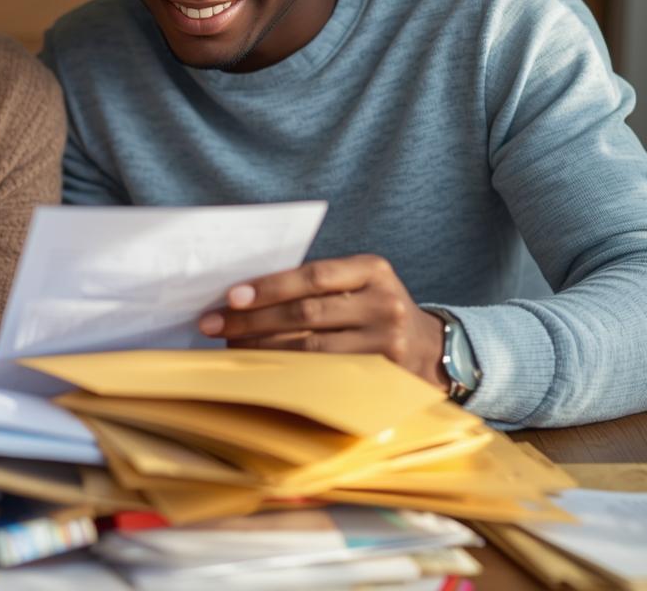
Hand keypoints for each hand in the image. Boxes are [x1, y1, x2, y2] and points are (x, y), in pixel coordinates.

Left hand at [197, 254, 449, 389]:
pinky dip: (287, 373)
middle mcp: (384, 304)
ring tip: (229, 347)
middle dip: (253, 320)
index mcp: (373, 269)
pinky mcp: (383, 377)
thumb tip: (243, 294)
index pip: (314, 276)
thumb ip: (315, 284)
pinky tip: (261, 370)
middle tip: (213, 325)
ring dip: (263, 349)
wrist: (432, 350)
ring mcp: (387, 343)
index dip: (270, 286)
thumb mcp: (358, 285)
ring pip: (311, 350)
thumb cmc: (372, 310)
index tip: (231, 296)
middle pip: (307, 314)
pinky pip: (324, 377)